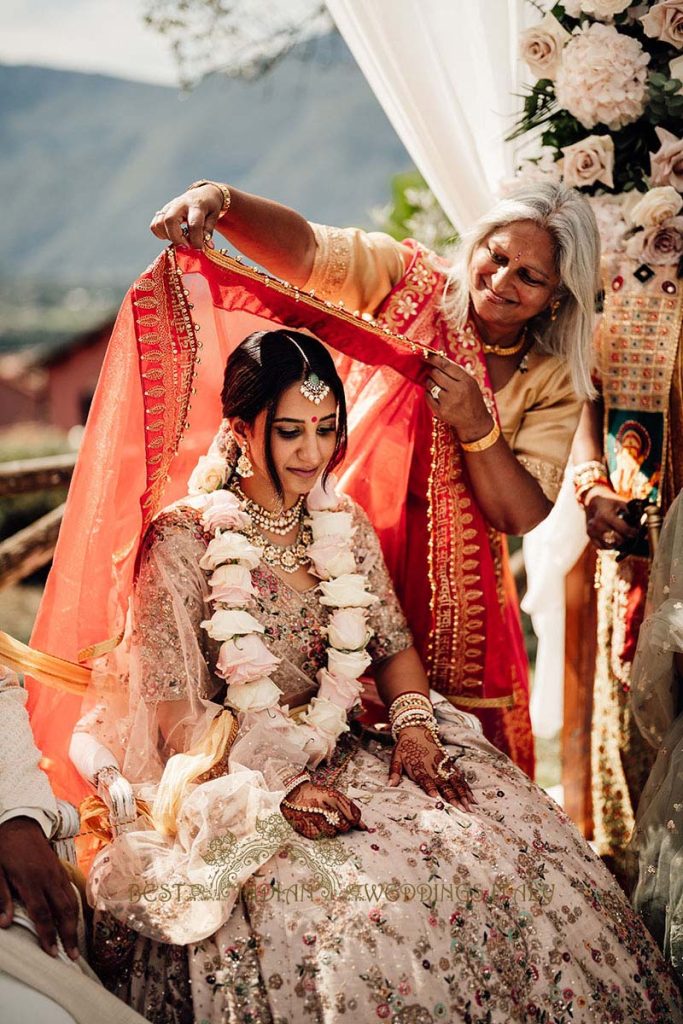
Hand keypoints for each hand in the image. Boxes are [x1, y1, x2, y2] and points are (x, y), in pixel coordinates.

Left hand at [0, 817, 79, 959]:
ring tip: (75, 943)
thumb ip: (1, 897)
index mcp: (31, 880)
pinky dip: (74, 908)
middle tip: (71, 955)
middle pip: (63, 910)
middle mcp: (48, 878)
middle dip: (69, 934)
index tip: (52, 952)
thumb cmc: (4, 849)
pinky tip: (73, 920)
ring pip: (71, 901)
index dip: (48, 935)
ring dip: (74, 924)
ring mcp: (57, 873)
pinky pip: (71, 892)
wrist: (20, 824)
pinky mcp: (60, 870)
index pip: (42, 913)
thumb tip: (5, 923)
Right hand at [150, 184, 221, 248]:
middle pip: (170, 220)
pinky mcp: (163, 211)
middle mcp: (180, 204)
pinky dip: (160, 233)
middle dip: (177, 238)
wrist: (203, 193)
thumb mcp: (214, 216)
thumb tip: (207, 246)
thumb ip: (208, 231)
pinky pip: (155, 224)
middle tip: (186, 246)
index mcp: (196, 206)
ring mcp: (169, 207)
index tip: (199, 249)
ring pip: (159, 223)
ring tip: (180, 240)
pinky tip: (171, 235)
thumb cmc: (209, 206)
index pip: (194, 224)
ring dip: (168, 236)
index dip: (196, 240)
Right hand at [281, 781, 365, 839]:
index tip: (351, 820)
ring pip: (333, 833)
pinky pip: (320, 836)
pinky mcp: (305, 827)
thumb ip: (350, 809)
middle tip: (335, 818)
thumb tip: (364, 828)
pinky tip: (316, 823)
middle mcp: (324, 806)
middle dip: (343, 825)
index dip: (354, 820)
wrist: (294, 792)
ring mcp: (314, 817)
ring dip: (331, 829)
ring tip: (324, 819)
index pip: (353, 816)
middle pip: (344, 827)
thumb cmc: (318, 795)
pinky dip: (320, 832)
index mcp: (333, 796)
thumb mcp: (334, 795)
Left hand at [388, 725, 475, 810]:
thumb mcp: (396, 757)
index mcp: (419, 768)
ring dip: (463, 794)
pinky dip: (466, 787)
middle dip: (453, 797)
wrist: (416, 728)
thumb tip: (389, 785)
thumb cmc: (405, 746)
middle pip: (444, 784)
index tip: (438, 800)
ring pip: (455, 781)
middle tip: (461, 810)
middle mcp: (433, 768)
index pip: (426, 781)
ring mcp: (443, 765)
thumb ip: (394, 772)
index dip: (432, 790)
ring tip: (470, 807)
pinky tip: (472, 796)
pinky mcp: (448, 762)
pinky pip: (459, 776)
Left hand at [424, 353, 491, 440]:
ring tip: (436, 385)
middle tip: (433, 373)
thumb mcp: (470, 382)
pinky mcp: (440, 412)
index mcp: (466, 381)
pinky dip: (428, 394)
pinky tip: (435, 395)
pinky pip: (427, 396)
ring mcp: (448, 402)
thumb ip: (456, 371)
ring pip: (430, 384)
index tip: (426, 355)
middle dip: (432, 371)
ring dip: (430, 382)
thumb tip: (438, 358)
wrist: (475, 422)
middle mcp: (457, 391)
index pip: (446, 365)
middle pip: (436, 373)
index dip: (434, 359)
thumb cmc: (471, 398)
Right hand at [584, 486, 637, 549]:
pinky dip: (610, 545)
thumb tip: (641, 523)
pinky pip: (603, 547)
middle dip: (626, 539)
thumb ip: (631, 512)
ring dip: (619, 543)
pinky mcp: (590, 537)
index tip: (637, 532)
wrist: (592, 503)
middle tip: (631, 536)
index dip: (633, 532)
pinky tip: (614, 539)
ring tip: (623, 538)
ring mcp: (592, 532)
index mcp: (605, 516)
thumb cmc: (610, 503)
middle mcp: (597, 525)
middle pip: (617, 539)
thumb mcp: (620, 503)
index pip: (623, 529)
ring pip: (610, 545)